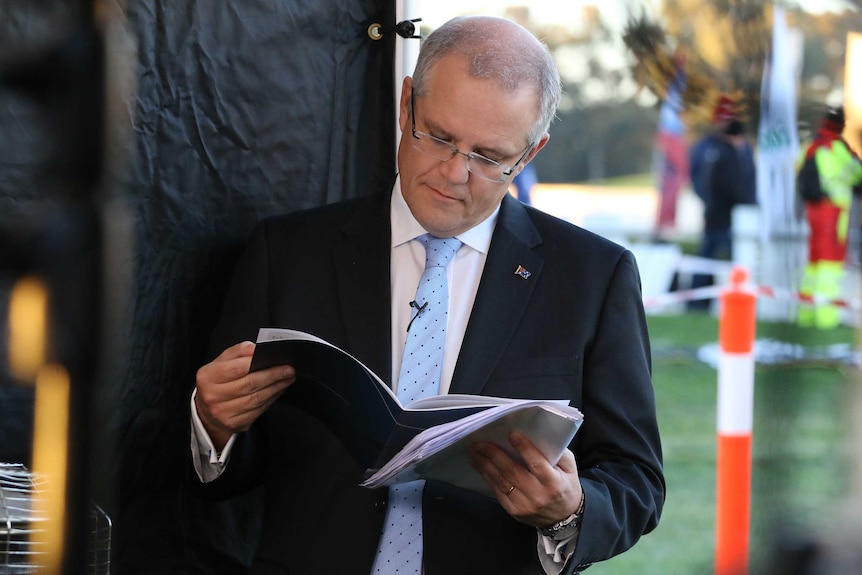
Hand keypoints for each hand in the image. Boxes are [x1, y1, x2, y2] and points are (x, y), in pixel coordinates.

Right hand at [194, 341, 295, 449]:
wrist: (206, 410)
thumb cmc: (217, 382)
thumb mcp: (221, 362)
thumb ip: (238, 351)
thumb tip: (255, 348)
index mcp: (207, 377)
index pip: (236, 368)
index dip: (258, 362)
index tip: (276, 357)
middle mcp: (213, 396)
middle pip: (249, 384)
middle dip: (273, 375)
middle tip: (289, 369)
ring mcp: (223, 413)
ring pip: (257, 399)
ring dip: (277, 387)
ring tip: (288, 378)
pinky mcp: (235, 424)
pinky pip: (259, 410)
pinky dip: (272, 399)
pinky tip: (279, 390)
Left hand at [467, 432, 581, 528]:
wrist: (564, 518)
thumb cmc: (565, 486)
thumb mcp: (570, 468)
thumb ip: (558, 452)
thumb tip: (538, 435)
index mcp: (554, 483)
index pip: (537, 464)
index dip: (524, 448)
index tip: (512, 434)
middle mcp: (538, 495)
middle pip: (512, 472)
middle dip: (494, 454)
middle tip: (480, 442)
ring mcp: (524, 505)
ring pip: (500, 481)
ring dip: (484, 464)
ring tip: (474, 451)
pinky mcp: (514, 511)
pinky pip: (497, 491)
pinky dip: (487, 476)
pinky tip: (479, 465)